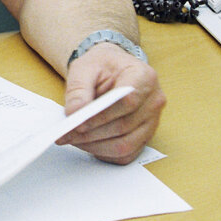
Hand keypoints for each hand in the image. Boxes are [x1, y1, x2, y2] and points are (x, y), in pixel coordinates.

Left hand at [57, 42, 164, 164]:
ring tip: (73, 139)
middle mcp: (154, 101)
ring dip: (95, 146)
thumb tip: (75, 113)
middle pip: (124, 126)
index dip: (101, 116)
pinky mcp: (145, 137)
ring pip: (125, 145)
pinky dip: (104, 153)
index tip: (78, 122)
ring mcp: (152, 122)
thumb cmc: (101, 66)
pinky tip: (87, 143)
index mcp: (144, 77)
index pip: (127, 101)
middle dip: (92, 134)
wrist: (111, 70)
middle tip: (66, 134)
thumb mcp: (84, 67)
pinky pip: (126, 154)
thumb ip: (78, 89)